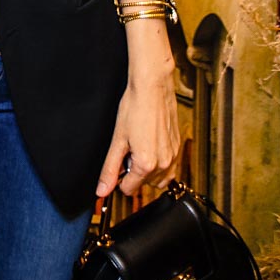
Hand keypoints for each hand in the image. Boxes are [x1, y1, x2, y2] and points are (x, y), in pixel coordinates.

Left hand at [95, 69, 180, 199]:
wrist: (152, 88)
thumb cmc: (135, 108)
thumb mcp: (117, 140)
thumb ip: (110, 169)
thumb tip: (102, 190)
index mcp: (146, 164)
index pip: (128, 189)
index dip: (119, 177)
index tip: (118, 162)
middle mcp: (163, 164)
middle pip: (143, 184)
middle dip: (133, 172)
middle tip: (128, 148)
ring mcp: (173, 156)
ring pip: (158, 178)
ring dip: (147, 169)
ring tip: (139, 146)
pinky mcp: (177, 147)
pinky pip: (168, 167)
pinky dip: (158, 162)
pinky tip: (150, 144)